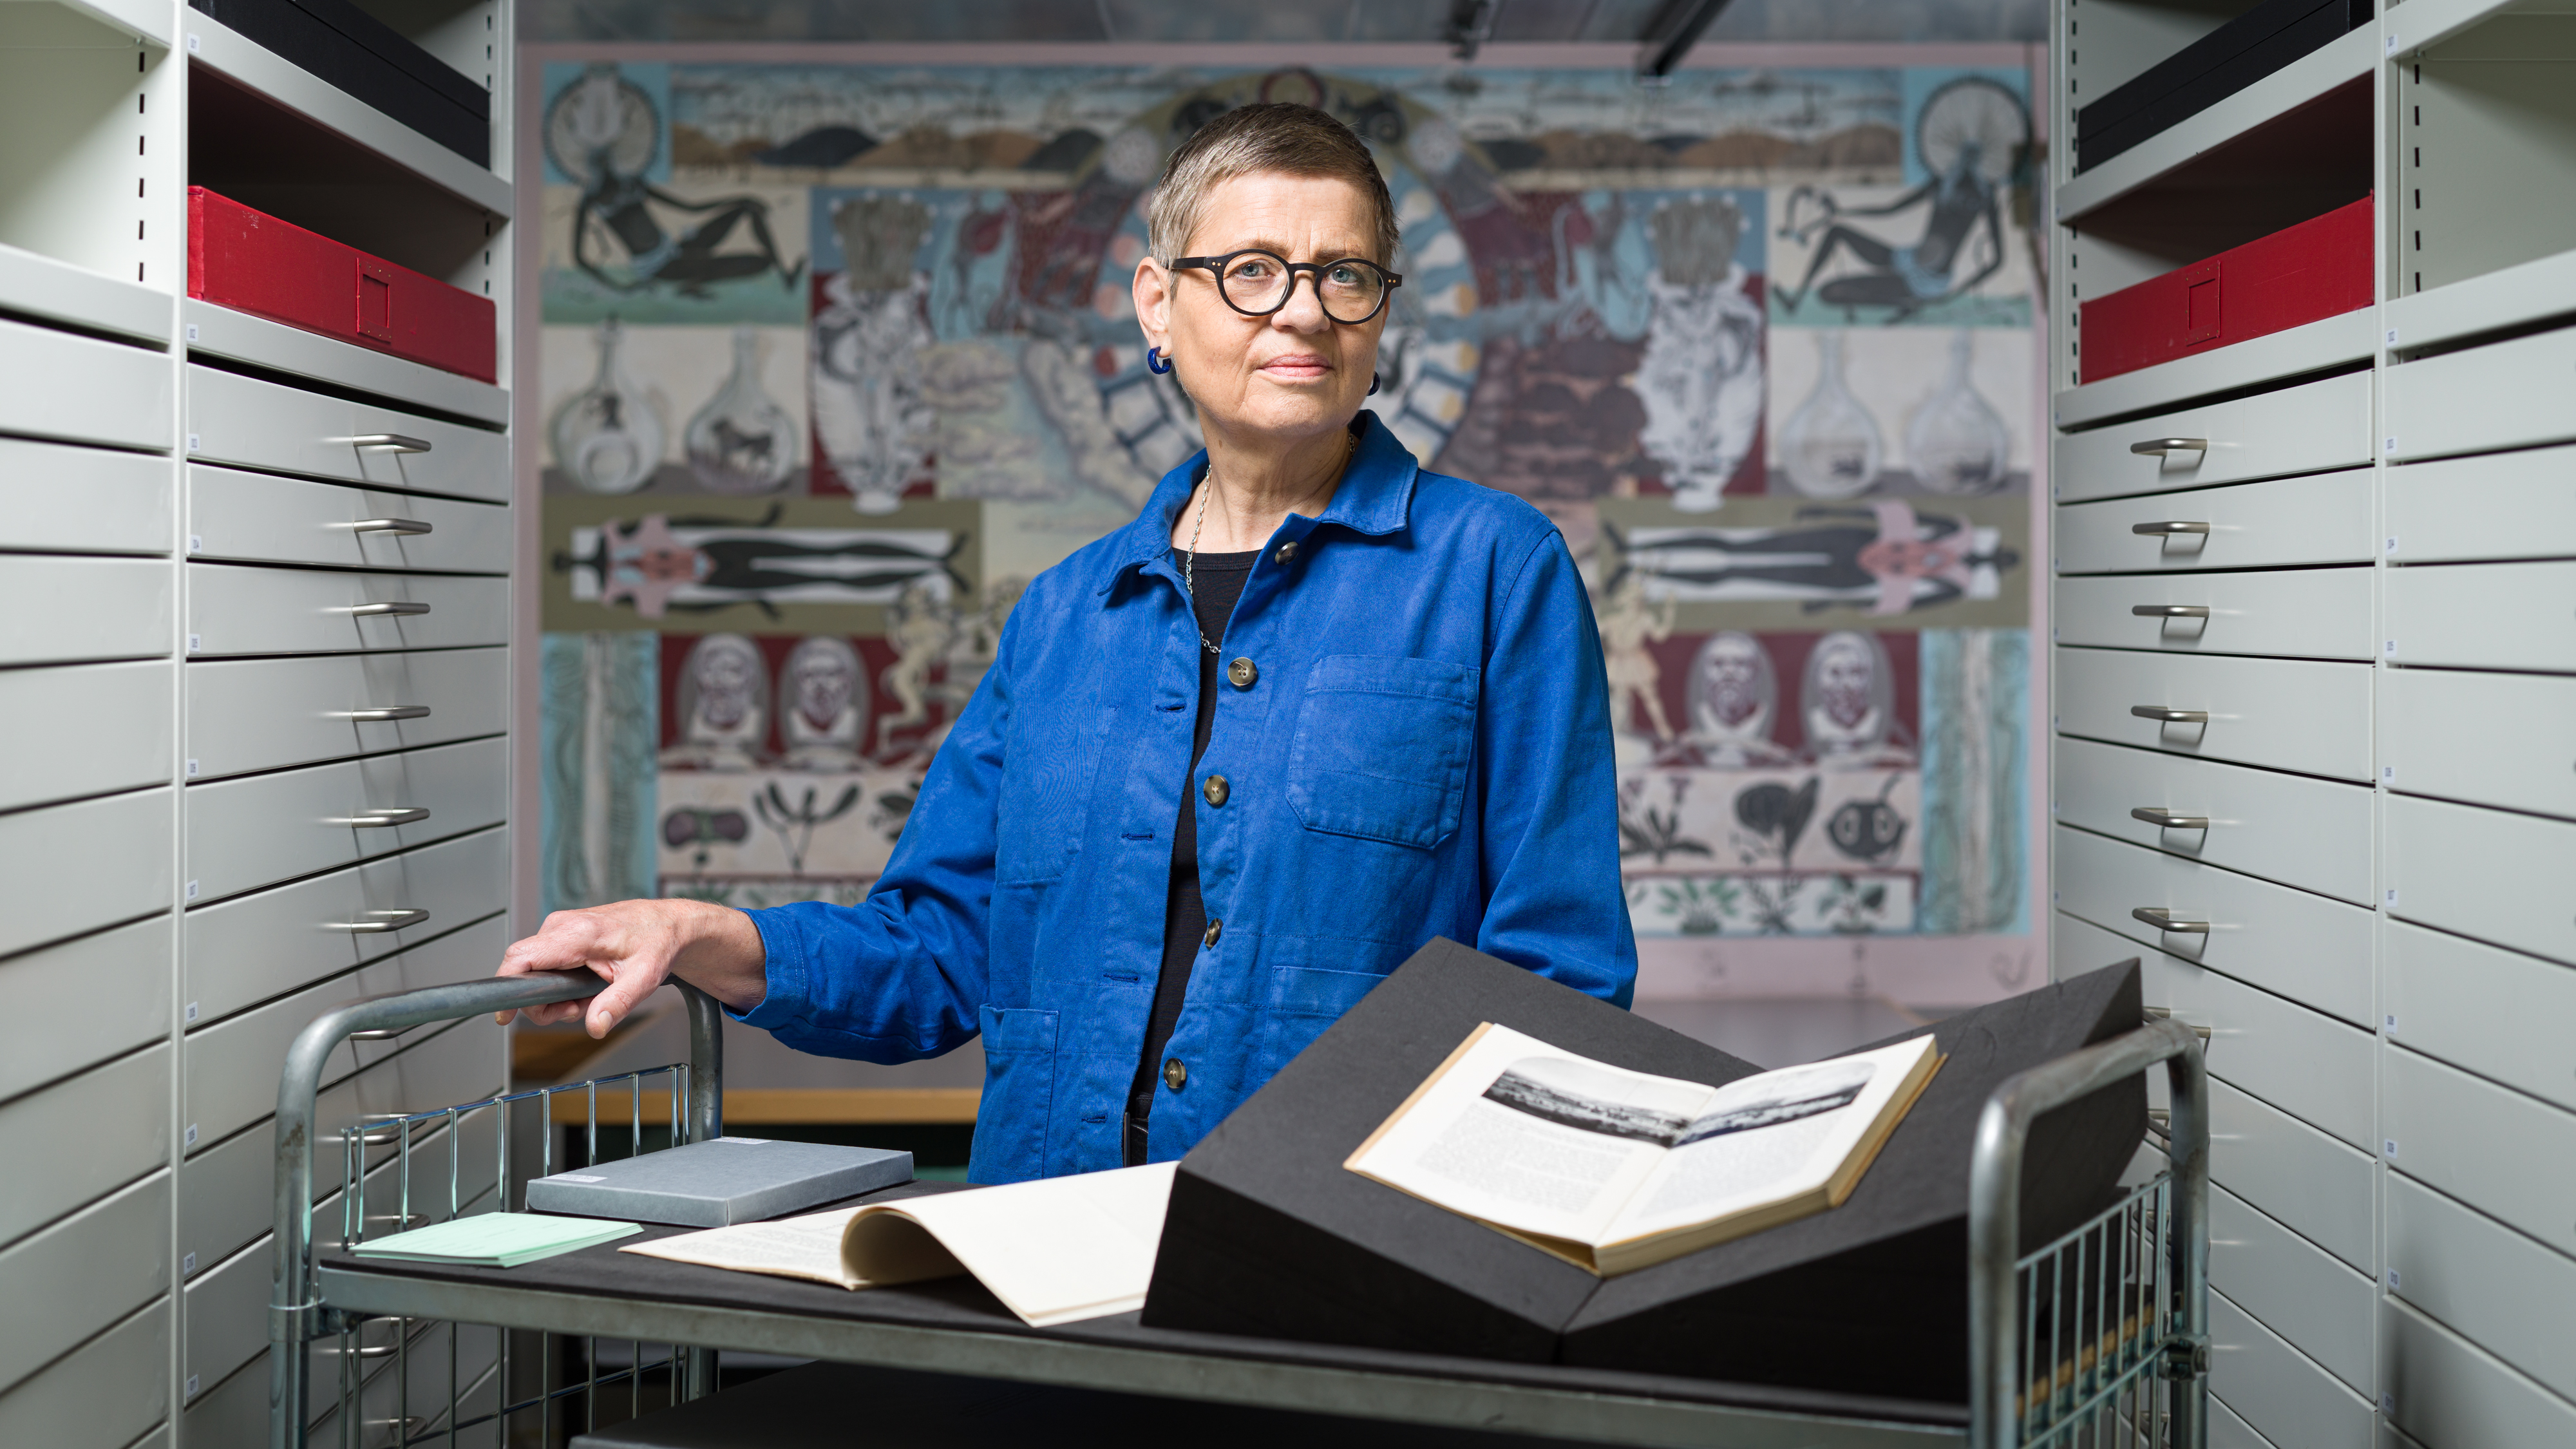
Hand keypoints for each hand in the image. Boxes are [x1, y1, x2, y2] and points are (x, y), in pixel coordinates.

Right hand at [493, 898, 767, 1037]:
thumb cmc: (658, 941)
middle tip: (576, 1011)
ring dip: (556, 995)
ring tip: (589, 997)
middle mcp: (562, 926)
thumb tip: (595, 1026)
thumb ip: (617, 1003)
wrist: (669, 924)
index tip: (504, 1014)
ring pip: (535, 972)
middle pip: (524, 972)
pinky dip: (561, 984)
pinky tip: (586, 987)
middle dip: (545, 1002)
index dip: (505, 988)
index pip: (520, 958)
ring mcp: (560, 928)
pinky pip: (546, 965)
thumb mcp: (644, 977)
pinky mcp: (563, 934)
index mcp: (577, 932)